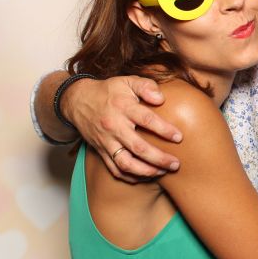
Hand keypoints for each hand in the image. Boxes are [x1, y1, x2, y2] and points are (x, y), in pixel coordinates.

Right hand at [62, 76, 180, 181]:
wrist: (78, 101)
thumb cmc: (109, 91)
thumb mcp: (127, 81)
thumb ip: (146, 86)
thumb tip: (161, 98)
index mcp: (123, 108)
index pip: (146, 119)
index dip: (164, 129)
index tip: (179, 137)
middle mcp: (114, 127)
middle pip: (138, 147)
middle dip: (159, 158)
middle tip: (176, 164)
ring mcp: (106, 142)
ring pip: (126, 163)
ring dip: (146, 171)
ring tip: (163, 172)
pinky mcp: (101, 151)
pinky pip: (114, 169)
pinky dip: (130, 177)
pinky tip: (145, 176)